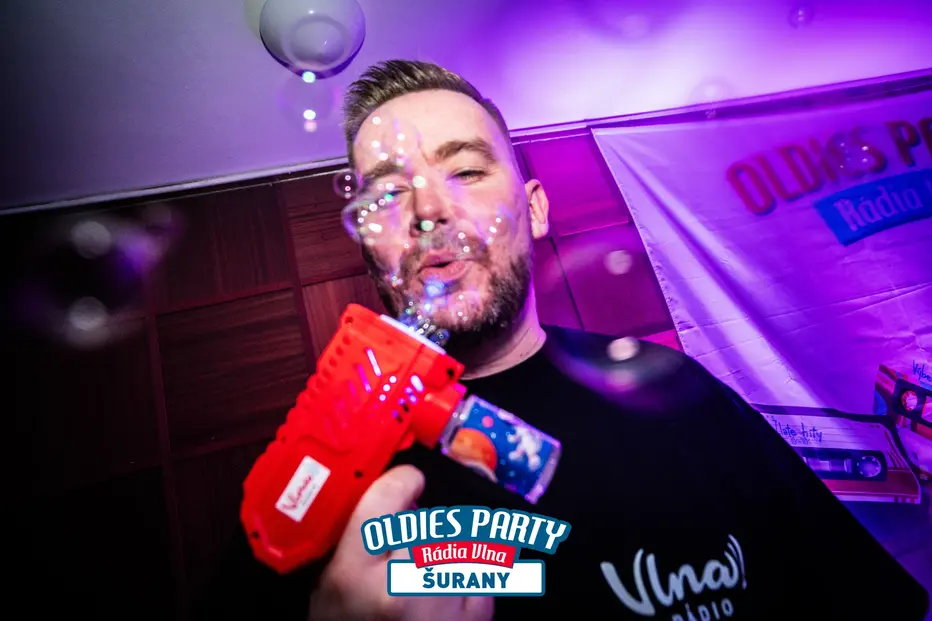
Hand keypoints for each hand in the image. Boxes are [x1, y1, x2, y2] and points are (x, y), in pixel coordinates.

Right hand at [308, 465, 493, 620]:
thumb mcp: (327, 592)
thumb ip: (349, 543)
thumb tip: (386, 493)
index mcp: (354, 577)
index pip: (384, 501)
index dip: (402, 481)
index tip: (409, 481)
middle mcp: (400, 587)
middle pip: (426, 520)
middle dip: (422, 526)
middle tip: (409, 545)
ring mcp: (443, 603)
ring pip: (459, 539)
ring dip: (449, 547)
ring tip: (429, 574)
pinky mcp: (476, 616)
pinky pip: (488, 566)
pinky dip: (477, 567)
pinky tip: (456, 583)